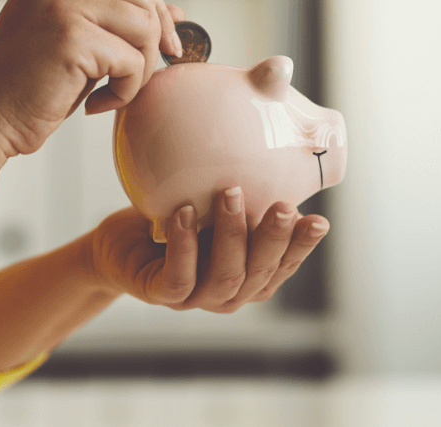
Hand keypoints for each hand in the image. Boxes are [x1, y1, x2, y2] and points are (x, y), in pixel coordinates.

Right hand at [0, 0, 184, 156]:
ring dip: (140, 69)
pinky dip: (125, 91)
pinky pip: (131, 61)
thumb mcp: (74, 44)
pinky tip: (95, 105)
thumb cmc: (24, 89)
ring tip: (113, 92)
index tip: (163, 45)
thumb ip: (114, 21)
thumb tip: (176, 12)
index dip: (154, 8)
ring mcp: (62, 5)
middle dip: (155, 39)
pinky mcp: (72, 38)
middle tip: (142, 76)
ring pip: (143, 27)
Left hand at [85, 187, 329, 311]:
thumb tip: (272, 142)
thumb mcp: (213, 205)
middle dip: (274, 239)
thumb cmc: (176, 222)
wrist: (121, 246)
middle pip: (259, 274)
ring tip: (230, 193)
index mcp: (250, 276)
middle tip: (284, 205)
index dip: (302, 247)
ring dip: (231, 234)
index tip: (319, 220)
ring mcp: (196, 298)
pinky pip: (178, 277)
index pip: (283, 265)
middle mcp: (229, 293)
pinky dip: (184, 245)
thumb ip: (244, 194)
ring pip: (225, 276)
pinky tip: (184, 213)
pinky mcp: (162, 295)